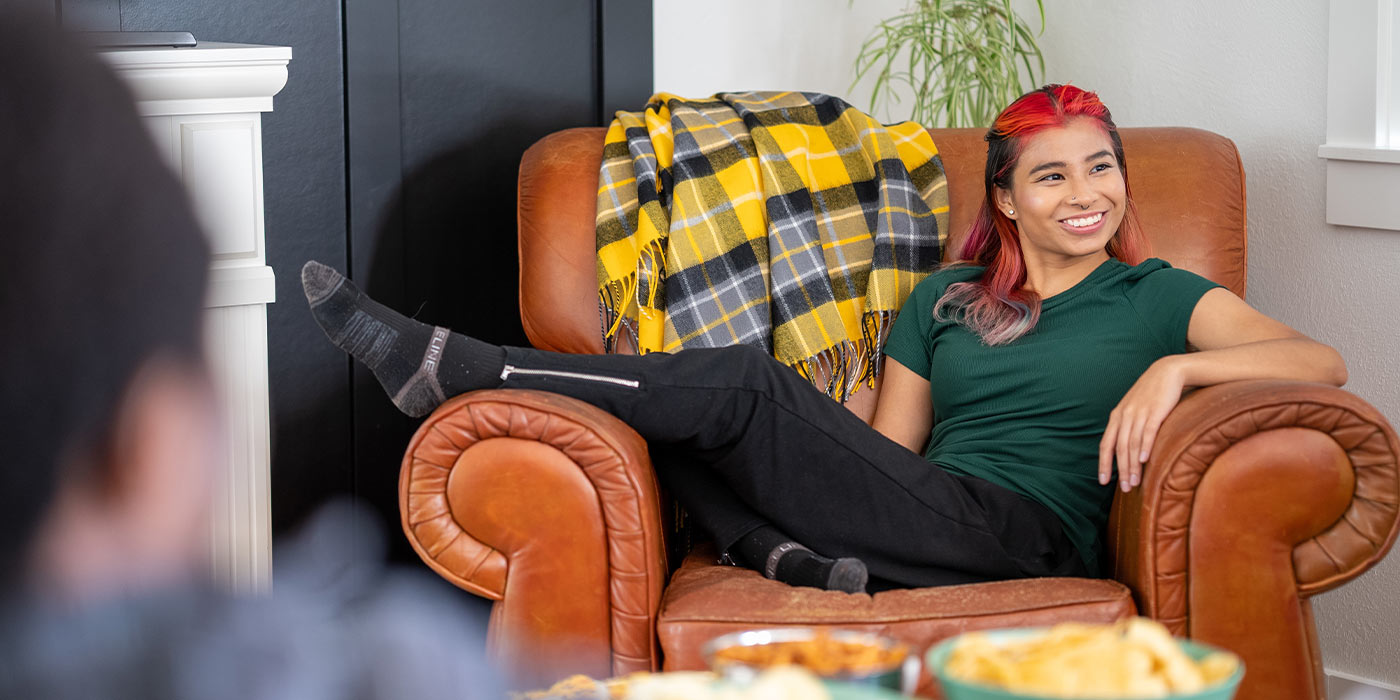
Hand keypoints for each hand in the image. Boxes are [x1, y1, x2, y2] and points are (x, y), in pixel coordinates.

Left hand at [1098, 357, 1186, 492]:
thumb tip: (1127, 451)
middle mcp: (1124, 416)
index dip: (1104, 464)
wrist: (1167, 372)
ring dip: (1132, 465)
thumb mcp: (1134, 410)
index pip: (1106, 445)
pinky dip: (1144, 447)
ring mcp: (1139, 413)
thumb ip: (1129, 427)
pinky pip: (1148, 431)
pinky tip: (1144, 460)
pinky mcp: (1155, 411)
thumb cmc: (1151, 394)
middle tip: (1125, 489)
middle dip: (1121, 471)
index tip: (1103, 482)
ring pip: (1132, 444)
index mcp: (1117, 417)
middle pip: (1119, 448)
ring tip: (1135, 483)